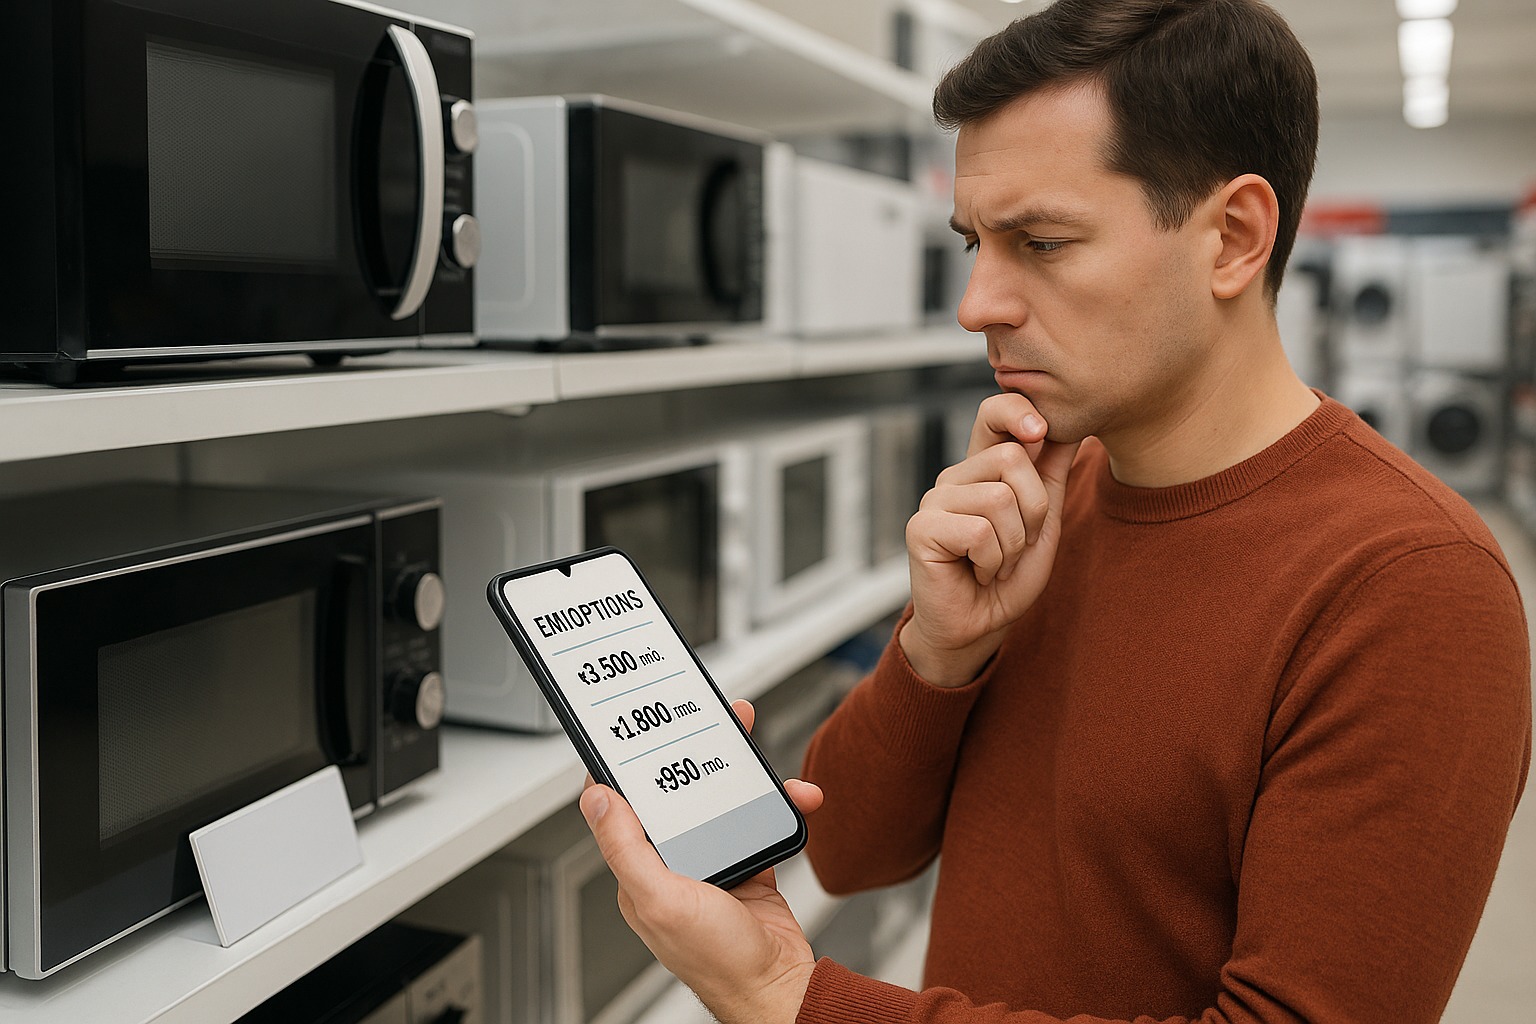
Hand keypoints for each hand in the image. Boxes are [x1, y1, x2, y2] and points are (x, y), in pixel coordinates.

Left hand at [580, 700, 824, 1023]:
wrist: (780, 986)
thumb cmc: (718, 960)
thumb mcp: (661, 901)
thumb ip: (626, 849)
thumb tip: (596, 799)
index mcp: (641, 871)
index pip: (624, 807)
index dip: (630, 767)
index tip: (637, 731)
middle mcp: (674, 864)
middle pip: (680, 793)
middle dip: (698, 756)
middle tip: (715, 723)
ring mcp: (714, 862)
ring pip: (724, 802)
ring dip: (748, 779)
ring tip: (759, 754)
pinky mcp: (750, 864)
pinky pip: (762, 822)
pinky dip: (782, 808)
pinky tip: (795, 799)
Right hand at [902, 393, 1080, 685]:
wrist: (980, 626)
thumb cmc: (1008, 576)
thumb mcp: (1043, 520)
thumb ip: (1050, 473)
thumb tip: (1071, 426)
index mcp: (981, 469)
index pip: (993, 413)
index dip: (1018, 410)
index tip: (1041, 432)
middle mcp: (954, 477)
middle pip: (1012, 458)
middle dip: (1034, 511)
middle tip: (1016, 544)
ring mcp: (934, 501)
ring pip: (1000, 498)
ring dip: (1013, 544)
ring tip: (996, 562)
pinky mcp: (922, 528)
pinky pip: (979, 531)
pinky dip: (993, 561)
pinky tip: (979, 573)